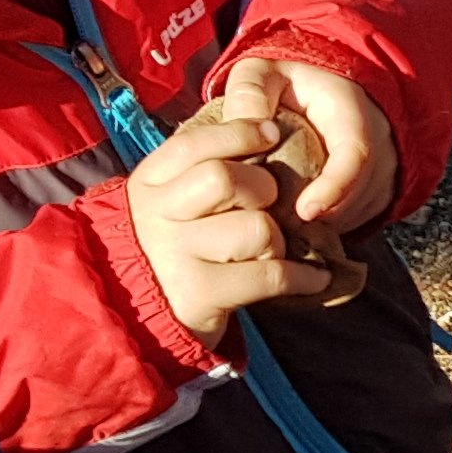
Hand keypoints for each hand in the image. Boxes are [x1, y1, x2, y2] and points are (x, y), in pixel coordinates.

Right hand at [127, 101, 334, 342]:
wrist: (140, 319)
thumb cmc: (172, 250)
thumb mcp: (169, 204)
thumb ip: (199, 172)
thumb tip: (264, 133)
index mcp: (149, 184)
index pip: (194, 145)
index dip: (239, 132)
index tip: (272, 133)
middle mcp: (156, 215)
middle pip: (225, 178)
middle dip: (261, 188)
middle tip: (264, 207)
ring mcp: (176, 255)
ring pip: (257, 228)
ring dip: (277, 241)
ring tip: (268, 252)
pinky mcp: (201, 294)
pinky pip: (271, 274)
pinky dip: (302, 277)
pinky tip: (311, 278)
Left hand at [218, 55, 398, 230]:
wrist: (329, 93)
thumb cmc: (292, 83)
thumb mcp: (264, 73)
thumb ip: (250, 94)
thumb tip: (246, 133)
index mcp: (353, 113)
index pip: (357, 155)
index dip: (335, 187)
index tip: (305, 211)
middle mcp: (380, 147)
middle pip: (355, 196)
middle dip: (314, 214)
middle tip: (270, 218)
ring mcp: (383, 176)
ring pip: (354, 215)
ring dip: (316, 223)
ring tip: (276, 214)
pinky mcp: (377, 198)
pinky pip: (352, 223)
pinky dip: (322, 226)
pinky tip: (291, 215)